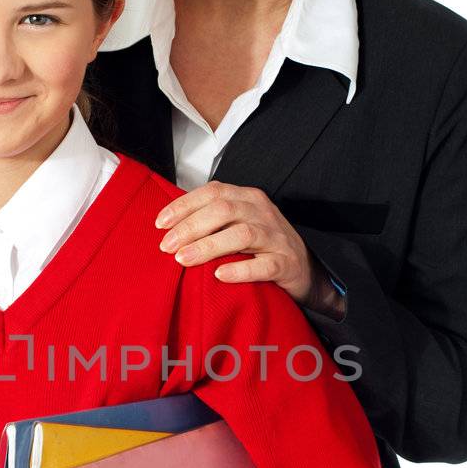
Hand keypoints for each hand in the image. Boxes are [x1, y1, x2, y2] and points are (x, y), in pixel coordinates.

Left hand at [154, 181, 343, 314]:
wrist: (306, 269)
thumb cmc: (263, 246)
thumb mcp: (238, 224)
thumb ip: (211, 220)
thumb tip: (168, 228)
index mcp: (247, 198)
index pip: (212, 192)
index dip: (183, 206)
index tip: (160, 224)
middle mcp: (262, 212)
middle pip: (223, 210)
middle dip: (190, 227)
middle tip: (167, 247)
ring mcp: (276, 237)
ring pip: (241, 234)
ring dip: (208, 246)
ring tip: (184, 259)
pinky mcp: (286, 263)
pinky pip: (263, 265)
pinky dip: (240, 269)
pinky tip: (219, 275)